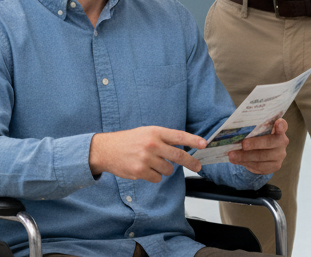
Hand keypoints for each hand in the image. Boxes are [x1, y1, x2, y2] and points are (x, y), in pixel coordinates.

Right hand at [88, 126, 206, 182]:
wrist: (106, 150)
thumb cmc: (128, 140)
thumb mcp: (146, 132)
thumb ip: (163, 139)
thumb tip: (182, 149)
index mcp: (154, 132)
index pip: (178, 136)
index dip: (193, 140)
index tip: (204, 143)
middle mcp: (152, 144)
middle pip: (178, 156)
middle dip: (191, 162)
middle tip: (197, 166)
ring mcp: (146, 158)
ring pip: (168, 170)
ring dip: (164, 169)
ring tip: (151, 162)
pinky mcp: (140, 171)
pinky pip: (157, 178)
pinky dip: (153, 176)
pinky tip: (144, 169)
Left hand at [226, 118, 288, 174]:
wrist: (263, 153)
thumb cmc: (258, 136)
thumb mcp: (256, 131)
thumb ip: (252, 129)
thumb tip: (236, 132)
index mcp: (279, 129)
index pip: (283, 126)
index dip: (281, 125)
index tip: (278, 122)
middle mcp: (282, 142)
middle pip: (269, 142)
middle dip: (255, 143)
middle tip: (243, 144)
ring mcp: (280, 155)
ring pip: (262, 157)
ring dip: (245, 156)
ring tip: (232, 155)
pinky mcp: (274, 166)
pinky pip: (259, 166)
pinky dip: (246, 163)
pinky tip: (237, 161)